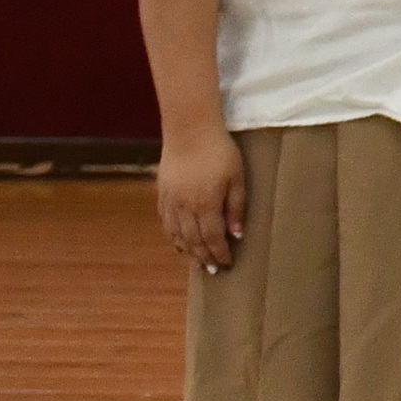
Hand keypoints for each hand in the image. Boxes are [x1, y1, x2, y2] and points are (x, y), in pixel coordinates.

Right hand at [155, 125, 246, 272]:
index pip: (213, 238)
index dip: (220, 253)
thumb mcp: (237, 177)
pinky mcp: (162, 193)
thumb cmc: (220, 151)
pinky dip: (173, 236)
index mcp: (205, 203)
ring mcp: (170, 200)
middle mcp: (185, 206)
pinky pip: (166, 222)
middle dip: (204, 257)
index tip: (227, 264)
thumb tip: (237, 234)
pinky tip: (179, 242)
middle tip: (213, 270)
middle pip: (194, 240)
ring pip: (177, 234)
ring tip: (197, 262)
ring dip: (188, 250)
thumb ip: (236, 207)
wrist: (189, 129)